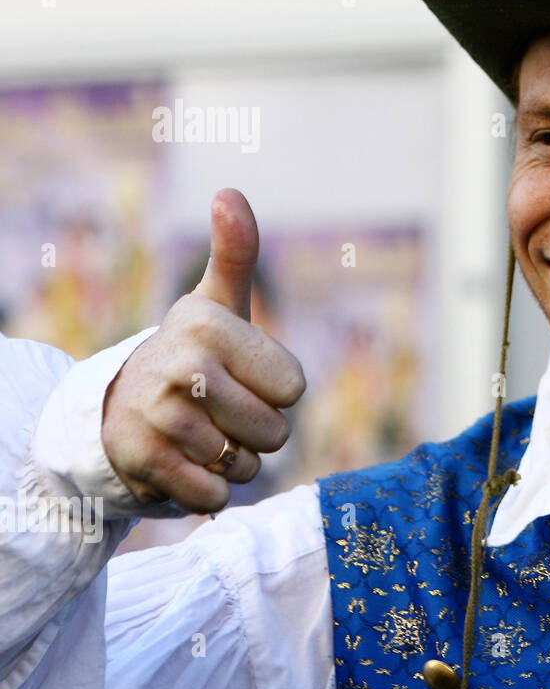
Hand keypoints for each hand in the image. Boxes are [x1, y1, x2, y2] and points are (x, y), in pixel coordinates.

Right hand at [101, 189, 305, 513]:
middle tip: (221, 410)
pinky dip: (210, 492)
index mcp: (208, 326)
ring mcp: (160, 416)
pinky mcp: (145, 464)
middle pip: (276, 432)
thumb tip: (229, 192)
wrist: (117, 408)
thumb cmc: (191, 353)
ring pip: (246, 465)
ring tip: (201, 435)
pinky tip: (185, 464)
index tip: (241, 376)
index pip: (293, 388)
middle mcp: (181, 367)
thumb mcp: (216, 303)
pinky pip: (214, 496)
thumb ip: (235, 251)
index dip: (277, 392)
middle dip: (258, 432)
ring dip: (234, 463)